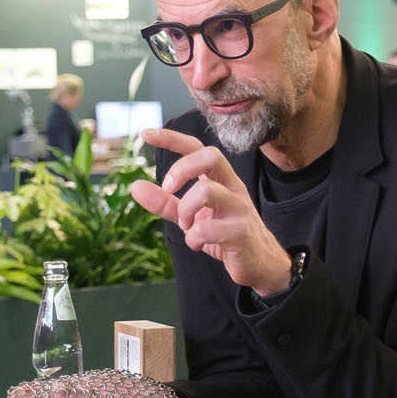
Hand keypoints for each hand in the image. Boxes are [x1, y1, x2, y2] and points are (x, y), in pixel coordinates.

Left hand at [130, 128, 292, 296]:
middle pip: (211, 156)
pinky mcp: (240, 232)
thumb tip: (135, 187)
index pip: (197, 148)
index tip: (146, 134)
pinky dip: (193, 238)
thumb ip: (165, 203)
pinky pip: (208, 228)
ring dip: (185, 210)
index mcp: (220, 180)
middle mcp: (231, 187)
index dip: (172, 138)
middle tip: (168, 189)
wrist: (261, 264)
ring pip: (207, 191)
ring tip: (186, 226)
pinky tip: (197, 243)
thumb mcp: (192, 217)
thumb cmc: (225, 235)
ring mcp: (238, 208)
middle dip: (181, 169)